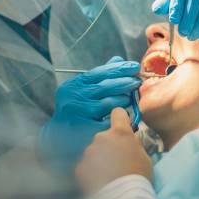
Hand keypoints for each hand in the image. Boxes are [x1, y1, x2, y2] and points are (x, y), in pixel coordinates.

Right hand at [39, 56, 141, 170]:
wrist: (61, 138)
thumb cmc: (76, 110)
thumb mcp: (82, 91)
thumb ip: (99, 76)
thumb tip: (118, 60)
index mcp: (74, 85)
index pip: (100, 72)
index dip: (119, 68)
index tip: (134, 66)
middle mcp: (74, 97)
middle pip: (106, 86)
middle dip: (125, 82)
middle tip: (137, 81)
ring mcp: (79, 114)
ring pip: (109, 103)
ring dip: (123, 99)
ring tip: (130, 98)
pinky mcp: (86, 129)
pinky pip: (109, 120)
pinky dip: (118, 117)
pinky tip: (124, 115)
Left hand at [75, 108, 151, 194]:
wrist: (123, 198)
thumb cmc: (139, 176)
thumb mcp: (144, 156)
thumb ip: (134, 144)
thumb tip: (130, 141)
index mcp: (120, 133)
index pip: (117, 113)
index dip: (120, 119)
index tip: (122, 126)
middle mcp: (102, 138)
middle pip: (105, 136)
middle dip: (109, 146)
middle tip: (117, 162)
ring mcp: (89, 152)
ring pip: (94, 152)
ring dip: (100, 159)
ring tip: (108, 175)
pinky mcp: (80, 167)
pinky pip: (86, 166)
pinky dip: (91, 172)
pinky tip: (99, 182)